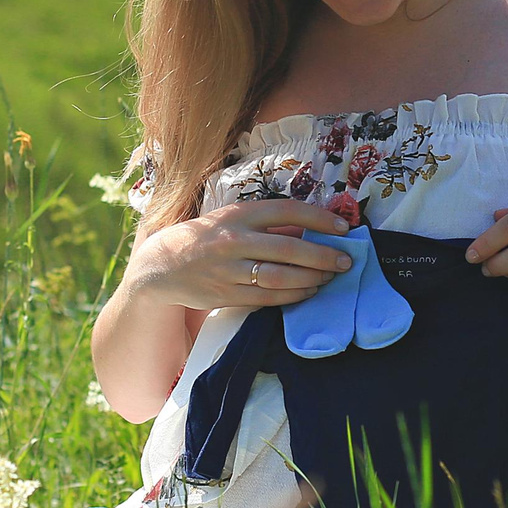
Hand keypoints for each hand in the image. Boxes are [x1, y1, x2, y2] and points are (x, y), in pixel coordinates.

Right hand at [126, 199, 353, 310]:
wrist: (161, 264)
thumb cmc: (206, 238)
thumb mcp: (232, 219)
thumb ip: (267, 224)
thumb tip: (311, 228)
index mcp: (238, 214)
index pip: (287, 210)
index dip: (319, 218)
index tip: (343, 227)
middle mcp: (234, 239)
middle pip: (288, 247)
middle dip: (322, 255)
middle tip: (345, 260)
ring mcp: (228, 269)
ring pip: (280, 276)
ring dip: (311, 278)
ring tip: (330, 277)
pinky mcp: (225, 294)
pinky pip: (267, 298)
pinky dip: (293, 296)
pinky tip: (309, 292)